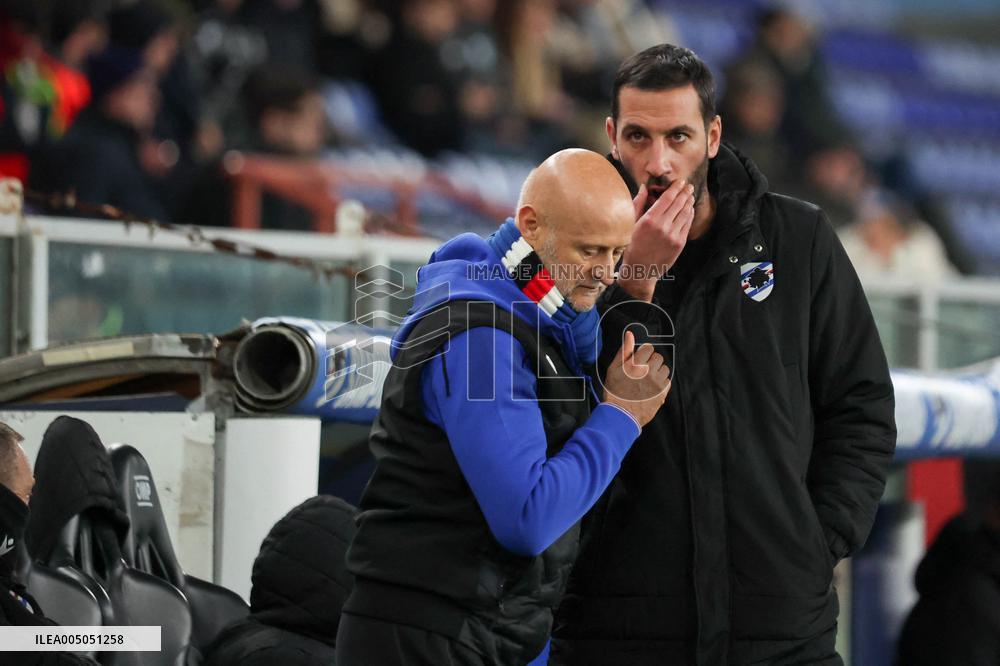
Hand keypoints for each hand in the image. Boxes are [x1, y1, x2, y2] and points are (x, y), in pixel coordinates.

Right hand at [602, 330, 670, 426]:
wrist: (620, 415)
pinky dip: (661, 383)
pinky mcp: (662, 394)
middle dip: (651, 361)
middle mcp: (649, 372)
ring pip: (665, 369)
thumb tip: (630, 335)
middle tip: (642, 370)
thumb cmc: (614, 392)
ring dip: (658, 371)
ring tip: (648, 379)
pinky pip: (667, 382)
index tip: (639, 359)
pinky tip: (651, 387)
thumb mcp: (613, 369)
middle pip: (658, 357)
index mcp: (636, 365)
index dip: (643, 353)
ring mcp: (657, 384)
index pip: (649, 348)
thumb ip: (624, 351)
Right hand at [617, 178, 694, 300]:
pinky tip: (689, 209)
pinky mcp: (679, 243)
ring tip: (690, 195)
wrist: (640, 270)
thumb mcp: (630, 223)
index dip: (675, 188)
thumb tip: (644, 187)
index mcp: (649, 220)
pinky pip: (687, 224)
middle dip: (685, 192)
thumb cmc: (632, 246)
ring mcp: (673, 235)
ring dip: (689, 202)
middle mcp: (663, 226)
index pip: (667, 198)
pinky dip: (689, 214)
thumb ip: (638, 203)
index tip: (679, 181)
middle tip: (688, 185)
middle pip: (679, 203)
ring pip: (685, 213)